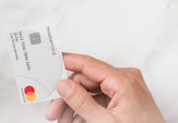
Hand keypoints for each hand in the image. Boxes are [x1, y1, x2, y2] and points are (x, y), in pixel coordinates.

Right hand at [45, 53, 164, 122]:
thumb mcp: (104, 122)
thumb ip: (82, 102)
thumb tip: (64, 85)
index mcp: (124, 80)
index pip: (89, 64)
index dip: (67, 62)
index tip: (51, 62)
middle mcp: (127, 79)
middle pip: (87, 80)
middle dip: (68, 96)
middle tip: (55, 112)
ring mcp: (127, 87)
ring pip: (91, 89)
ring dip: (76, 104)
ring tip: (66, 120)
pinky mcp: (125, 95)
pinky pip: (100, 96)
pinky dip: (88, 108)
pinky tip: (78, 119)